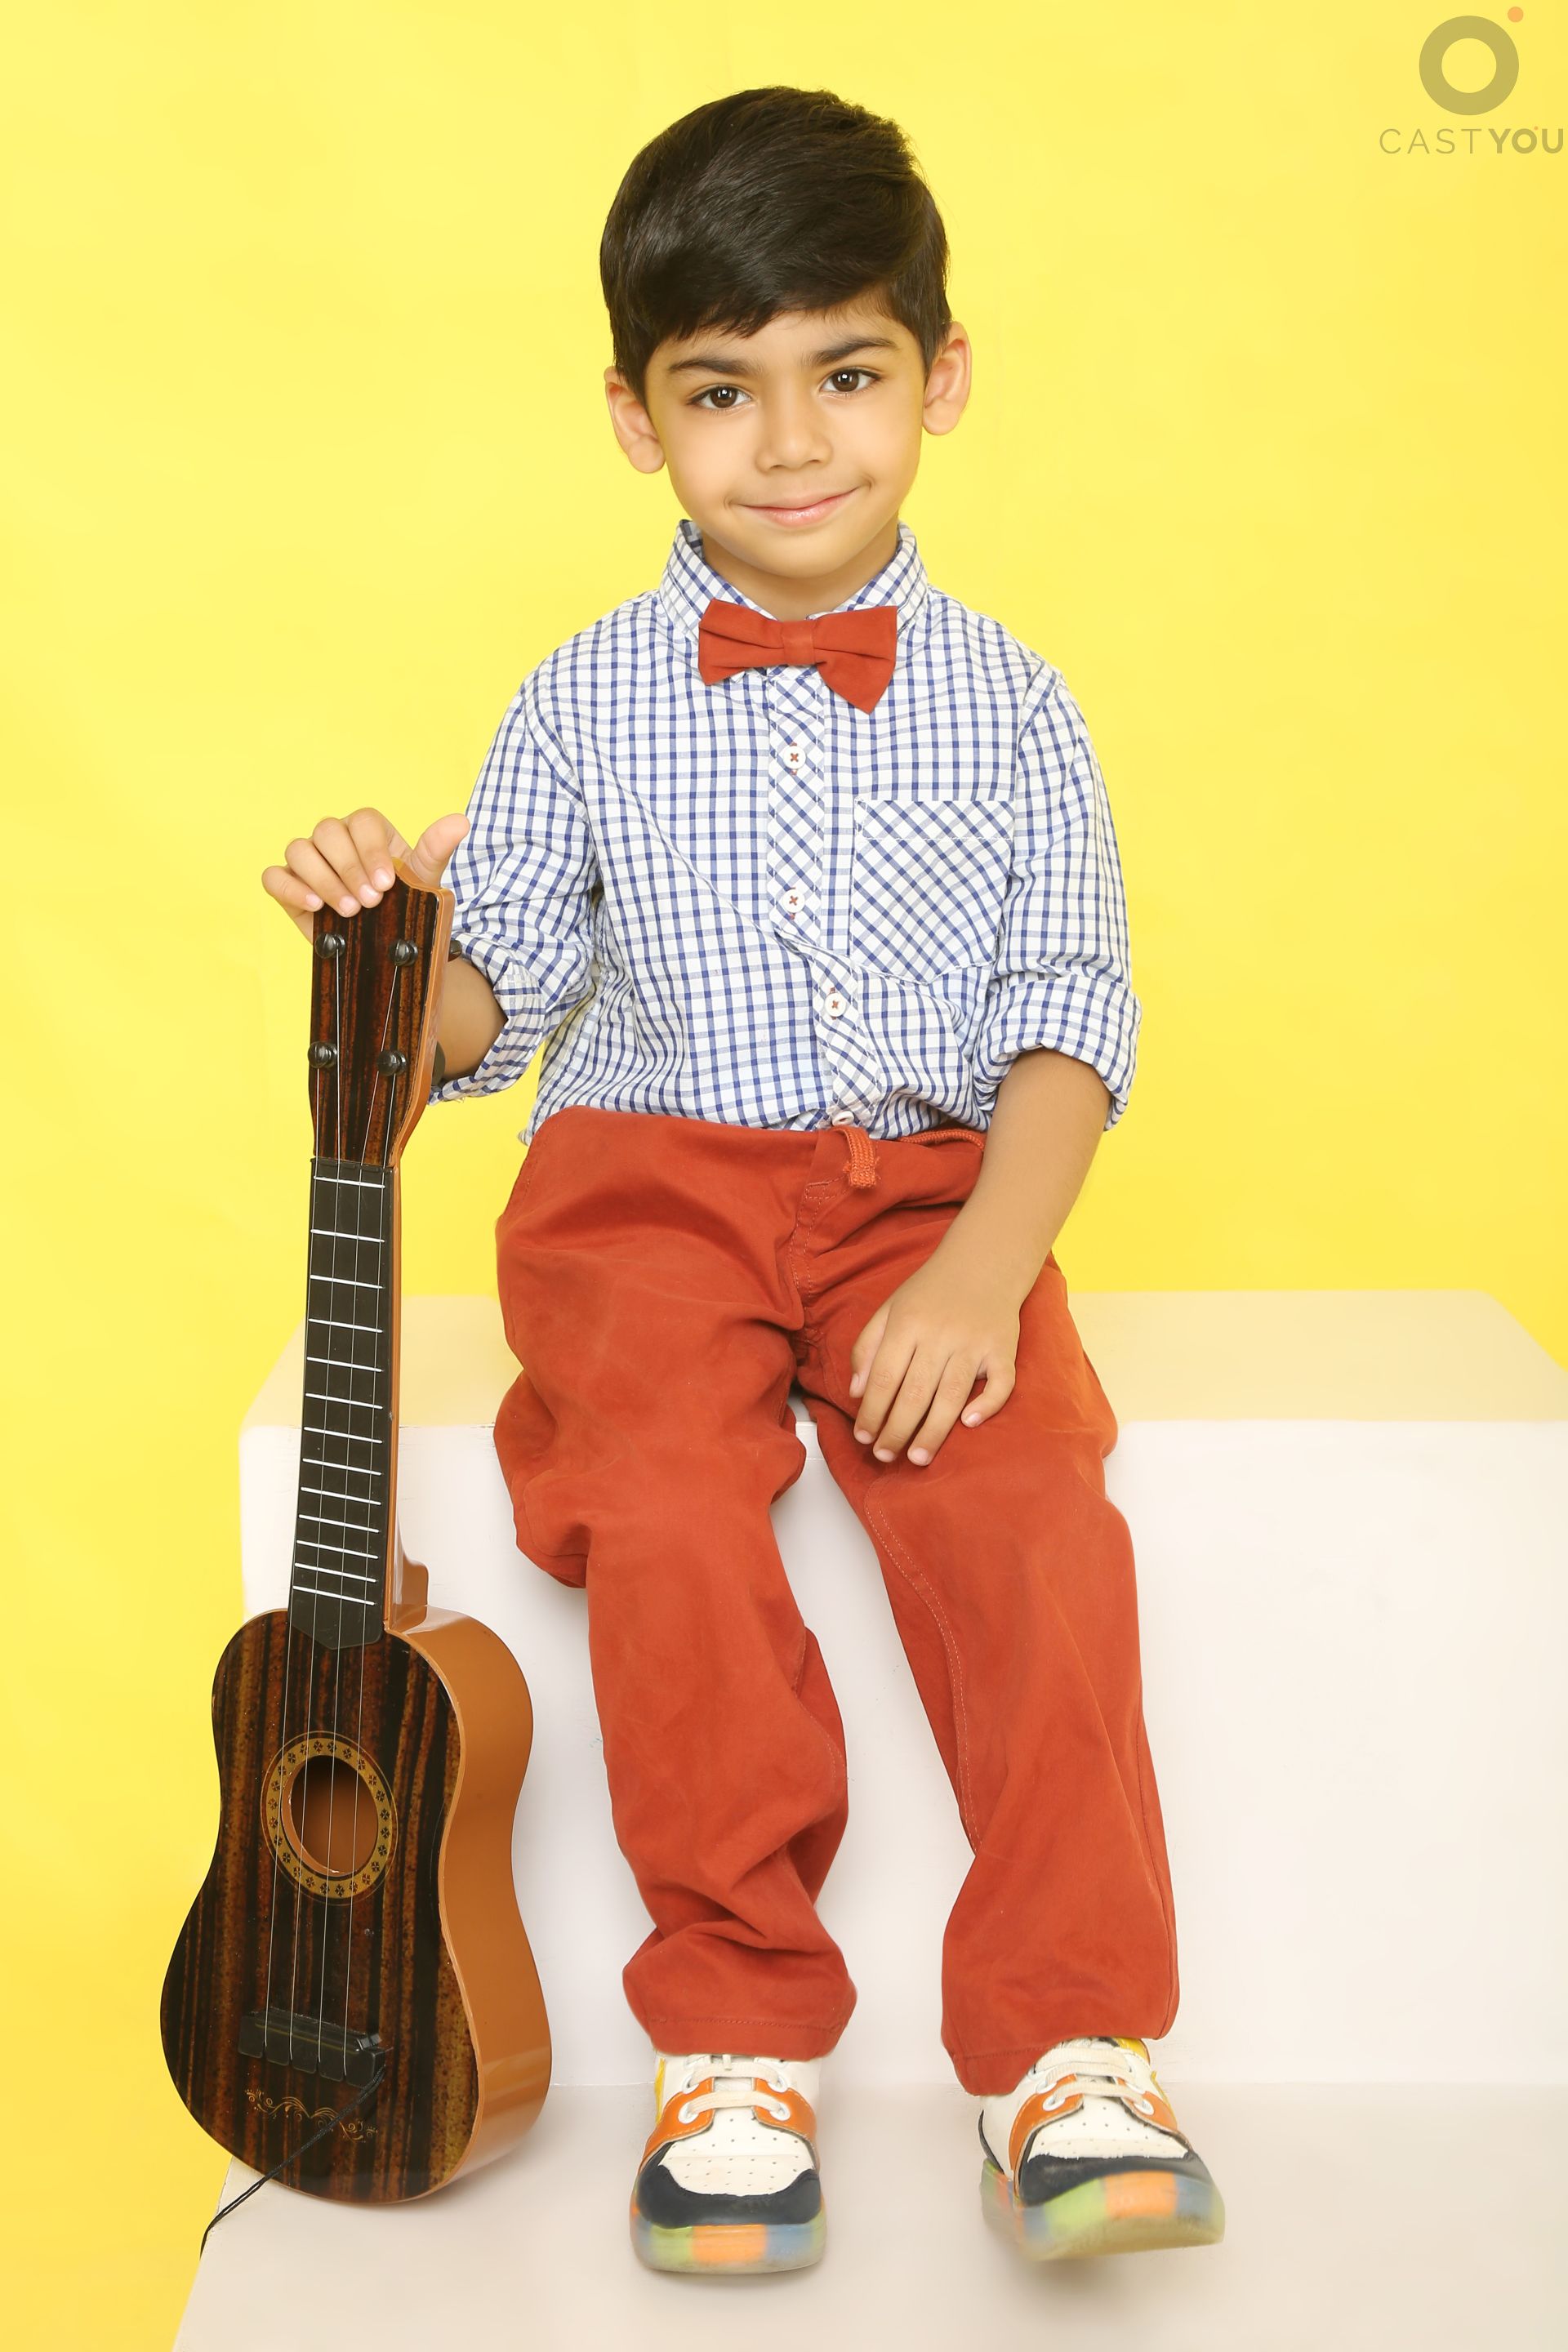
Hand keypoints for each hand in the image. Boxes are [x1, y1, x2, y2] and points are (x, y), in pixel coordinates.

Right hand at [261, 808, 470, 942]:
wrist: (385, 943)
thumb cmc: (403, 903)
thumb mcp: (423, 879)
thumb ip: (436, 849)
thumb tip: (460, 822)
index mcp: (366, 831)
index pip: (362, 821)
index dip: (371, 850)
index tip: (386, 884)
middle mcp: (334, 839)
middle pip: (327, 832)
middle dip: (349, 868)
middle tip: (370, 903)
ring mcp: (308, 861)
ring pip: (299, 849)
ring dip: (324, 880)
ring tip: (348, 910)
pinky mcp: (288, 886)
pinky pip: (274, 876)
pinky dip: (290, 888)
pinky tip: (314, 906)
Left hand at [847, 1238, 1022, 1465]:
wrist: (984, 1261)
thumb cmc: (930, 1291)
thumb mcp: (890, 1309)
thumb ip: (867, 1347)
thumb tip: (857, 1393)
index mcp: (907, 1323)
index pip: (884, 1377)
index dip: (871, 1412)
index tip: (863, 1438)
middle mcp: (940, 1334)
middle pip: (915, 1392)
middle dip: (896, 1430)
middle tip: (885, 1456)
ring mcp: (975, 1342)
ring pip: (951, 1395)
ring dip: (933, 1432)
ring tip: (917, 1457)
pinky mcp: (1004, 1348)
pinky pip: (1000, 1383)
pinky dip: (987, 1405)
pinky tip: (968, 1424)